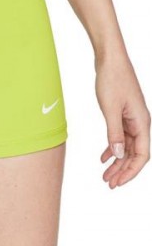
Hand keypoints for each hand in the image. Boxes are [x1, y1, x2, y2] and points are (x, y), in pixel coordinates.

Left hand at [95, 51, 150, 187]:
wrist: (110, 61)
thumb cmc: (112, 81)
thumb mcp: (110, 109)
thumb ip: (114, 133)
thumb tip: (118, 155)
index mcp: (142, 123)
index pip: (141, 155)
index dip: (130, 171)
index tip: (117, 183)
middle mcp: (140, 123)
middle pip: (134, 154)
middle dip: (122, 170)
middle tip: (108, 184)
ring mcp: (132, 119)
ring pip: (126, 147)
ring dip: (116, 162)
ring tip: (104, 175)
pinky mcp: (123, 114)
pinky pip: (120, 137)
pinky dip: (112, 148)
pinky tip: (103, 157)